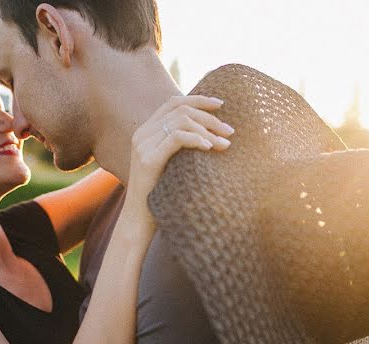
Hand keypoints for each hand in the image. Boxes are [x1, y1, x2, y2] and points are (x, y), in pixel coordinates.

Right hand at [127, 95, 232, 210]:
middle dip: (209, 117)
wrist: (139, 218)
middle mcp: (142, 134)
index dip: (198, 99)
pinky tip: (210, 148)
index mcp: (146, 131)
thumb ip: (179, 146)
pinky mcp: (148, 160)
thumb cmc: (159, 193)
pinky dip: (197, 139)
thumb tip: (209, 134)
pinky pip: (176, 138)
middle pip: (180, 110)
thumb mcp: (170, 163)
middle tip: (230, 131)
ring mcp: (143, 146)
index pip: (173, 103)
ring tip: (225, 144)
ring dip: (207, 130)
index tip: (221, 104)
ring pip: (181, 122)